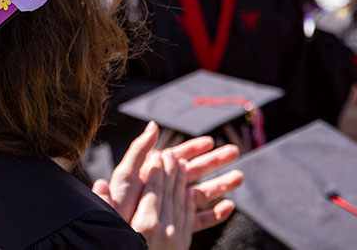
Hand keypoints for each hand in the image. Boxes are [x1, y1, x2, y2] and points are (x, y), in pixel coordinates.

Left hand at [92, 122, 242, 234]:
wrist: (117, 231)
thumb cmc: (118, 202)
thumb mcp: (127, 174)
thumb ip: (139, 150)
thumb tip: (153, 125)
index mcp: (154, 174)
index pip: (177, 157)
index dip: (194, 148)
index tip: (211, 141)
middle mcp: (165, 189)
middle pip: (194, 172)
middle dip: (215, 162)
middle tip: (234, 152)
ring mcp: (173, 208)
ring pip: (201, 193)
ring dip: (221, 185)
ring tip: (239, 177)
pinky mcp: (177, 227)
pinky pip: (199, 219)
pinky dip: (215, 214)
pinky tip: (229, 206)